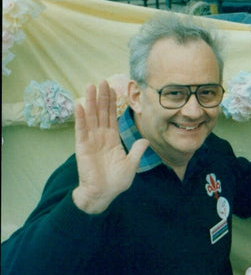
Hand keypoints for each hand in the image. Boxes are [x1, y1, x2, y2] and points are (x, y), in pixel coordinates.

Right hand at [72, 81, 148, 214]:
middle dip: (102, 97)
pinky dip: (81, 117)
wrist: (104, 194)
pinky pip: (82, 129)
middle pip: (102, 113)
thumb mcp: (131, 164)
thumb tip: (145, 140)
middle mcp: (101, 137)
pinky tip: (80, 104)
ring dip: (91, 101)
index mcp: (112, 140)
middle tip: (102, 81)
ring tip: (90, 86)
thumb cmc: (116, 181)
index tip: (113, 89)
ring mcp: (91, 141)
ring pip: (91, 117)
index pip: (112, 117)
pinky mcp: (82, 147)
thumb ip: (137, 150)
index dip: (112, 103)